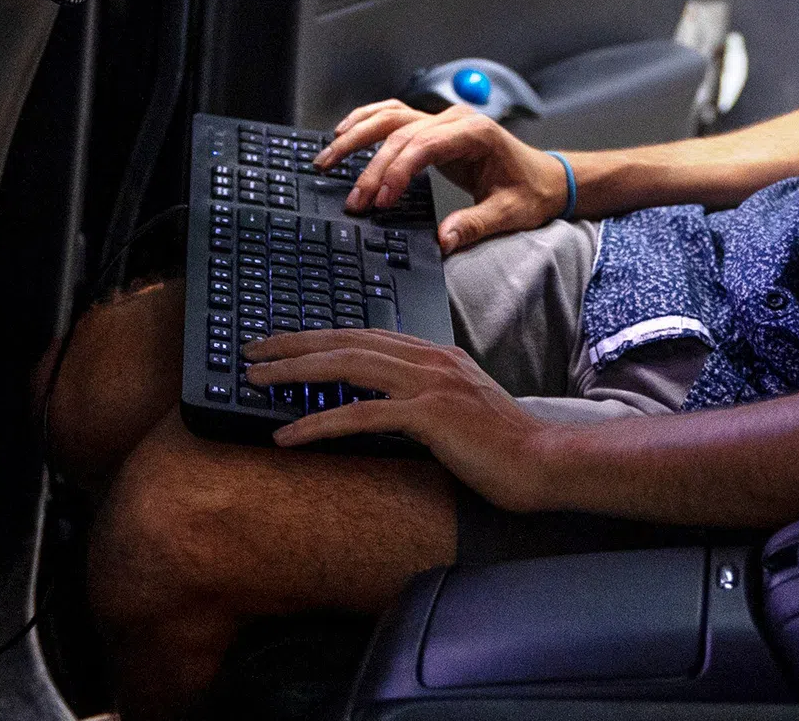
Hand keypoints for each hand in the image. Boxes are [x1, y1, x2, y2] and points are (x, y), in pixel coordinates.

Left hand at [245, 329, 562, 511]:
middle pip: (348, 340)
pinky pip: (361, 415)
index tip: (283, 344)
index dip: (320, 337)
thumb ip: (425, 399)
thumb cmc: (506, 448)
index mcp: (436, 355)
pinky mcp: (430, 415)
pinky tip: (288, 434)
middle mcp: (430, 359)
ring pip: (348, 366)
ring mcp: (430, 383)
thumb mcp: (460, 411)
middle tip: (251, 352)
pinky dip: (319, 423)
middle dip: (294, 344)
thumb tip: (383, 406)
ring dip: (294, 372)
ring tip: (255, 379)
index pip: (365, 335)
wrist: (547, 463)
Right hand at [317, 102, 570, 252]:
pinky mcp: (433, 128)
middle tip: (354, 200)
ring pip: (390, 118)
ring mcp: (443, 119)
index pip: (424, 145)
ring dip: (356, 136)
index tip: (381, 201)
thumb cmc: (531, 193)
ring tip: (327, 159)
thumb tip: (443, 241)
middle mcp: (455, 119)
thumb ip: (474, 224)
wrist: (547, 179)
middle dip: (372, 167)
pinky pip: (393, 116)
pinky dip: (366, 122)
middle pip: (400, 133)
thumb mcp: (509, 214)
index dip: (397, 171)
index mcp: (476, 133)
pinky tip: (343, 133)